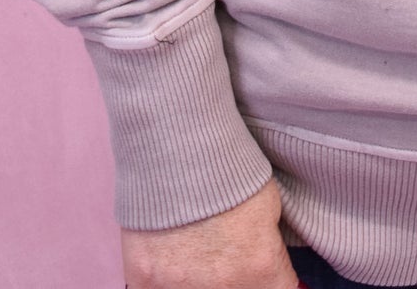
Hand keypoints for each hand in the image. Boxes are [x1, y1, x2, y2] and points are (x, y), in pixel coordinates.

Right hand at [120, 177, 302, 288]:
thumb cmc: (227, 167)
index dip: (273, 280)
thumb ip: (271, 253)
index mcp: (261, 268)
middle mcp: (222, 288)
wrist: (177, 141)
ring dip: (200, 283)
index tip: (267, 274)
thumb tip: (273, 276)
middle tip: (230, 260)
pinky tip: (170, 258)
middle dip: (239, 282)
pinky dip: (165, 282)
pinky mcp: (143, 282)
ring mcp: (179, 288)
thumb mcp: (270, 208)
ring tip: (198, 254)